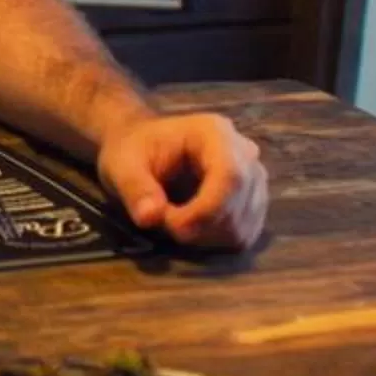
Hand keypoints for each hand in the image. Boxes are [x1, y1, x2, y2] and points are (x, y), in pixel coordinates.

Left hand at [94, 113, 267, 250]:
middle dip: (200, 226)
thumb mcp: (122, 165)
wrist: (144, 149)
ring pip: (242, 226)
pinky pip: (242, 236)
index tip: (173, 227)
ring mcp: (253, 180)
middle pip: (239, 204)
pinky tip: (190, 226)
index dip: (206, 210)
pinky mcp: (252, 204)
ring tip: (173, 219)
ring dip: (204, 236)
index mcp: (215, 133)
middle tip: (163, 220)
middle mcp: (244, 153)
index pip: (231, 176)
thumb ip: (135, 189)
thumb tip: (150, 217)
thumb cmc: (134, 151)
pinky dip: (213, 242)